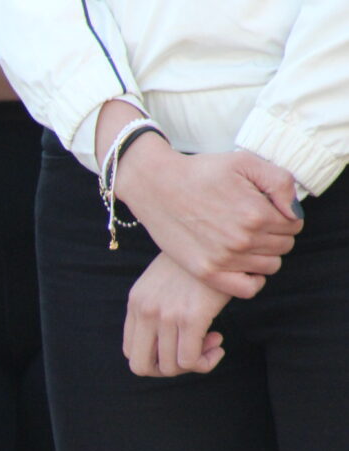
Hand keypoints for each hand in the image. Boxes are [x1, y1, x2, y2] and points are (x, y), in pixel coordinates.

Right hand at [116, 141, 301, 298]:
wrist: (156, 185)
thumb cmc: (199, 171)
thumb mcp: (244, 161)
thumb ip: (280, 182)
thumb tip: (294, 212)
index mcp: (256, 214)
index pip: (294, 224)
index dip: (284, 215)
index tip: (267, 208)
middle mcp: (242, 240)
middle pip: (284, 246)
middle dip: (276, 233)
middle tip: (254, 222)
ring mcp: (224, 259)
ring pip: (270, 266)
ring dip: (264, 254)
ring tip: (245, 239)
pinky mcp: (206, 272)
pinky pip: (247, 289)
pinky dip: (254, 280)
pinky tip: (245, 265)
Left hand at [123, 252, 232, 376]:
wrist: (217, 238)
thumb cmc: (196, 263)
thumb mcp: (164, 282)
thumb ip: (157, 307)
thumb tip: (168, 341)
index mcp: (135, 303)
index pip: (130, 351)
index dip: (154, 358)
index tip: (177, 344)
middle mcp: (145, 311)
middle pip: (142, 366)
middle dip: (168, 370)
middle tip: (190, 355)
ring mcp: (165, 315)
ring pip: (170, 367)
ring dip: (193, 364)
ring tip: (211, 342)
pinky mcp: (191, 317)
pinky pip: (190, 361)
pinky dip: (205, 362)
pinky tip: (218, 344)